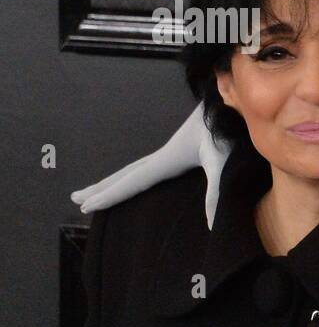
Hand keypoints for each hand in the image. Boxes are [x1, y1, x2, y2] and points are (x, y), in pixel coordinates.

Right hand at [71, 102, 231, 228]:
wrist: (235, 100)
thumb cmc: (229, 129)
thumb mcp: (221, 161)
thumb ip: (215, 192)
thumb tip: (211, 225)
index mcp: (166, 160)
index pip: (131, 181)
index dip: (109, 195)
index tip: (84, 207)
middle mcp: (164, 155)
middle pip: (125, 174)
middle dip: (102, 187)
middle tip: (75, 199)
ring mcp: (172, 151)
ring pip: (135, 168)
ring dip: (115, 179)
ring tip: (98, 189)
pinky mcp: (184, 149)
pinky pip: (150, 166)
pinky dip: (135, 174)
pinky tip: (140, 176)